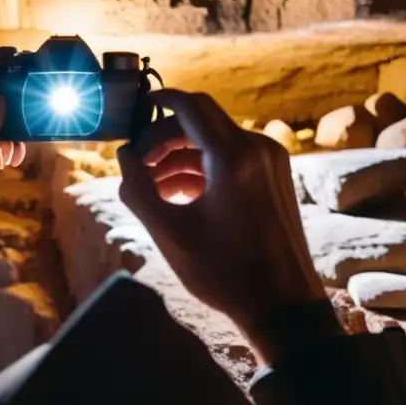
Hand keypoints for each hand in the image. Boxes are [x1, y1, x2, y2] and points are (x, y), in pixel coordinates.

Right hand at [116, 90, 336, 361]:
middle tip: (137, 165)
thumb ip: (137, 189)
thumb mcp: (169, 233)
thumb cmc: (225, 272)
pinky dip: (203, 169)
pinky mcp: (275, 178)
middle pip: (201, 121)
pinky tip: (179, 197)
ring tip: (153, 189)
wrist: (283, 304)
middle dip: (164, 137)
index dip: (161, 100)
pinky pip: (231, 159)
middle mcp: (257, 149)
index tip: (137, 107)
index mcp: (233, 157)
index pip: (191, 106)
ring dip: (180, 157)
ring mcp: (270, 162)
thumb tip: (122, 155)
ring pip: (214, 141)